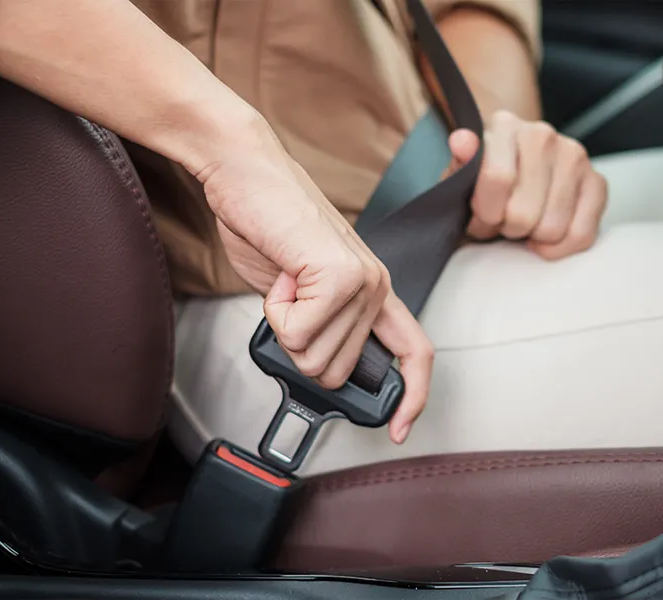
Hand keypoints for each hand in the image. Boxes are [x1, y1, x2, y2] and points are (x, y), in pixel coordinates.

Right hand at [197, 114, 432, 443]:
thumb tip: (315, 366)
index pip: (414, 352)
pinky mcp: (337, 274)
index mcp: (373, 292)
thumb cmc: (269, 226)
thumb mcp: (300, 290)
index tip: (396, 430)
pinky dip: (275, 311)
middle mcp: (376, 288)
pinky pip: (297, 333)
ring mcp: (361, 282)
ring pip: (314, 358)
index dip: (412, 397)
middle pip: (336, 372)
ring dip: (284, 327)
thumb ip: (319, 326)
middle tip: (289, 302)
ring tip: (286, 282)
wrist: (247, 174)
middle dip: (300, 350)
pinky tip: (282, 275)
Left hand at [447, 110, 607, 258]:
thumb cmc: (479, 184)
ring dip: (532, 238)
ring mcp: (574, 156)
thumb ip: (459, 165)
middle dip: (507, 229)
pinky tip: (542, 236)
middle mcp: (542, 135)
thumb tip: (462, 141)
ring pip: (552, 228)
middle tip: (500, 221)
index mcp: (504, 126)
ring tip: (521, 223)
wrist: (509, 178)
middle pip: (524, 212)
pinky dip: (559, 247)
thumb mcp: (459, 179)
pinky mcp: (597, 181)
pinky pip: (581, 234)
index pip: (498, 179)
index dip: (485, 214)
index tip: (479, 217)